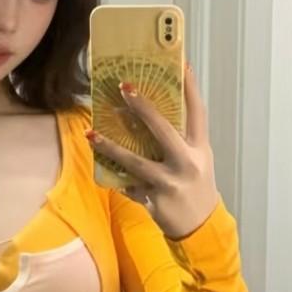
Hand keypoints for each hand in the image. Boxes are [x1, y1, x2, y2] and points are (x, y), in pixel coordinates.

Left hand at [86, 62, 219, 239]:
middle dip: (143, 108)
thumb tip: (151, 116)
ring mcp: (169, 183)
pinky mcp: (154, 200)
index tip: (180, 64)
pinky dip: (116, 178)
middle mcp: (186, 163)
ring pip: (135, 161)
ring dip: (111, 146)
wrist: (200, 228)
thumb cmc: (196, 187)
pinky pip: (128, 185)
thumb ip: (180, 141)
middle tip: (124, 88)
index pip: (197, 112)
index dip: (190, 88)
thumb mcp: (197, 161)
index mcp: (200, 149)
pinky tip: (103, 169)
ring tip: (91, 134)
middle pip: (163, 130)